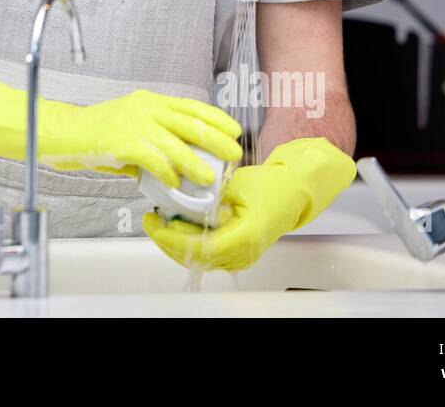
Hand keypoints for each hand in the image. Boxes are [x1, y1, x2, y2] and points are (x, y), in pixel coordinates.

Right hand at [40, 89, 242, 187]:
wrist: (63, 132)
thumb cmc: (94, 132)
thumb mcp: (128, 124)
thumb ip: (151, 138)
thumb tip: (175, 162)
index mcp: (149, 101)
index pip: (190, 106)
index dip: (215, 118)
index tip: (234, 129)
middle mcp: (145, 108)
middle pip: (190, 123)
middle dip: (216, 140)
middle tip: (233, 154)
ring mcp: (134, 124)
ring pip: (176, 144)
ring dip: (195, 163)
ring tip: (209, 178)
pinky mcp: (123, 142)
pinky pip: (153, 160)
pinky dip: (167, 173)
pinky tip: (174, 183)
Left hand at [143, 136, 355, 270]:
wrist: (293, 193)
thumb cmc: (270, 186)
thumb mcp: (236, 187)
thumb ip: (209, 201)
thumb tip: (179, 205)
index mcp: (244, 237)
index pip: (198, 248)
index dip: (171, 238)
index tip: (154, 223)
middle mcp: (242, 254)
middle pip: (194, 258)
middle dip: (167, 240)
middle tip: (151, 219)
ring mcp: (241, 258)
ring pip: (198, 259)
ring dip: (176, 242)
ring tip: (161, 219)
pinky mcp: (238, 255)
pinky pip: (207, 254)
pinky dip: (189, 242)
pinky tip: (178, 225)